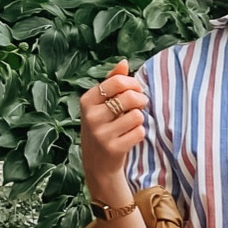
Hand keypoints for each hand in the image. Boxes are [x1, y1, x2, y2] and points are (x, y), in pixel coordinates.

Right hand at [80, 60, 146, 187]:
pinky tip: (130, 137)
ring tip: (132, 123)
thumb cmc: (102, 128)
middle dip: (141, 99)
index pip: (117, 82)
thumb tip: (124, 62)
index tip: (137, 90)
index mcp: (87, 101)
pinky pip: (139, 132)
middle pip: (129, 97)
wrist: (97, 165)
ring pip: (137, 116)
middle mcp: (91, 117)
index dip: (133, 84)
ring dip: (139, 119)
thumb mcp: (100, 105)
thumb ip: (112, 83)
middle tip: (141, 105)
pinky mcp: (114, 148)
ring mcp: (102, 134)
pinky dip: (139, 133)